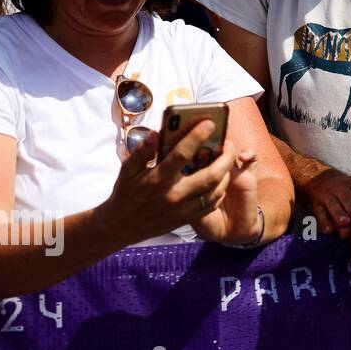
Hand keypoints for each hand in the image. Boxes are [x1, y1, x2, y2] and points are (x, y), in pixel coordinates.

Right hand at [97, 120, 236, 246]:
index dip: (197, 137)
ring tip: (227, 159)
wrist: (121, 226)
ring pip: (216, 191)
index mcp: (158, 180)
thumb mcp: (127, 170)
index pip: (181, 155)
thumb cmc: (126, 193)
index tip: (209, 123)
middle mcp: (174, 195)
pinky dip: (220, 190)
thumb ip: (142, 151)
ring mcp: (183, 209)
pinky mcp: (187, 219)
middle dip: (225, 157)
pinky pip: (212, 204)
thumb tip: (155, 133)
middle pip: (210, 175)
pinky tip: (220, 179)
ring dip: (226, 173)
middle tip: (229, 144)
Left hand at [191, 146, 263, 244]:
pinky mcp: (248, 175)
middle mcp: (215, 170)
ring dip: (227, 148)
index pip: (193, 156)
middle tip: (205, 147)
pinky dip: (249, 154)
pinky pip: (252, 159)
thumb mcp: (190, 213)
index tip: (188, 146)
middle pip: (212, 150)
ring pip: (230, 151)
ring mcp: (232, 171)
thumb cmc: (207, 222)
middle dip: (209, 146)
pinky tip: (243, 156)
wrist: (231, 231)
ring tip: (224, 149)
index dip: (191, 149)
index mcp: (198, 176)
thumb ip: (183, 199)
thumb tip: (172, 183)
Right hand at [302, 168, 350, 239]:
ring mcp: (328, 196)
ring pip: (333, 205)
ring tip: (345, 227)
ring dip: (339, 216)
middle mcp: (342, 188)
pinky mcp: (317, 205)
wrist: (323, 180)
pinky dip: (324, 221)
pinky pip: (319, 212)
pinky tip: (330, 231)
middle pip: (348, 199)